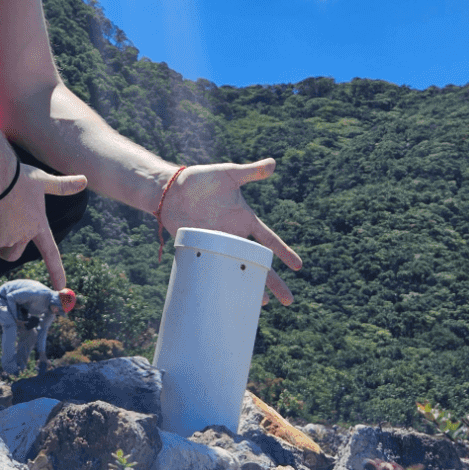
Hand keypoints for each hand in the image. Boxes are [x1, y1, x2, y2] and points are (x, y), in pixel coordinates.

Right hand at [0, 164, 89, 291]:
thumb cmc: (19, 176)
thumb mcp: (42, 180)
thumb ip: (61, 185)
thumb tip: (86, 179)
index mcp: (38, 225)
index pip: (50, 253)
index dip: (56, 270)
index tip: (61, 287)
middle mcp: (21, 236)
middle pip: (12, 253)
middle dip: (3, 247)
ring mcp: (2, 238)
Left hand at [162, 158, 303, 305]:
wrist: (169, 189)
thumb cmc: (201, 180)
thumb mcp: (227, 174)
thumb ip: (249, 172)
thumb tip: (272, 163)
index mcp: (245, 220)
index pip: (269, 240)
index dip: (284, 253)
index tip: (298, 266)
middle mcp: (233, 236)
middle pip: (258, 264)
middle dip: (273, 282)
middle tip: (289, 301)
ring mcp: (216, 244)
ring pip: (237, 270)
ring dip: (249, 287)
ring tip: (262, 306)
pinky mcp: (198, 249)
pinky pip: (212, 269)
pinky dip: (219, 283)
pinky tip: (226, 298)